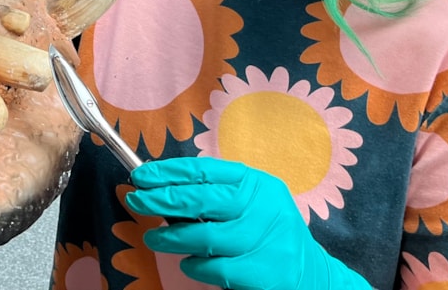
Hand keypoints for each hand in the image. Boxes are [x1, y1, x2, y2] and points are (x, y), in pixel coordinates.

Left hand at [126, 158, 368, 289]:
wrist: (312, 276)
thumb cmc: (269, 234)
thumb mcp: (251, 204)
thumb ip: (217, 195)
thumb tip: (163, 189)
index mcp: (256, 183)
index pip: (205, 171)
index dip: (168, 172)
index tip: (140, 176)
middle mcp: (263, 206)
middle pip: (202, 198)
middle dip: (162, 199)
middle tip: (136, 201)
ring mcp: (264, 239)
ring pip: (205, 236)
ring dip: (172, 238)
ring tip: (154, 239)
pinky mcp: (262, 272)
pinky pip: (215, 268)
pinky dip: (195, 266)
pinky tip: (188, 264)